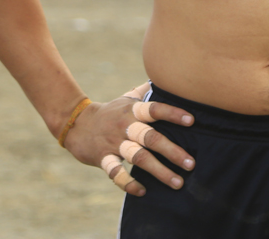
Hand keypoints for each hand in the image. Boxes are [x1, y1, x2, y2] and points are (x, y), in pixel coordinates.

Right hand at [63, 89, 195, 196]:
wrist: (77, 123)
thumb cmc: (111, 111)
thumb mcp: (127, 97)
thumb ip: (148, 90)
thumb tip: (169, 77)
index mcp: (132, 110)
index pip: (154, 109)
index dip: (172, 113)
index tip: (191, 120)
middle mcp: (125, 126)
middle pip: (150, 138)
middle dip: (172, 151)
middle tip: (191, 164)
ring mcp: (114, 143)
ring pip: (138, 158)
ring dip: (159, 171)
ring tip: (178, 182)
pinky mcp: (102, 158)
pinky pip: (115, 173)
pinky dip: (128, 183)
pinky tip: (143, 191)